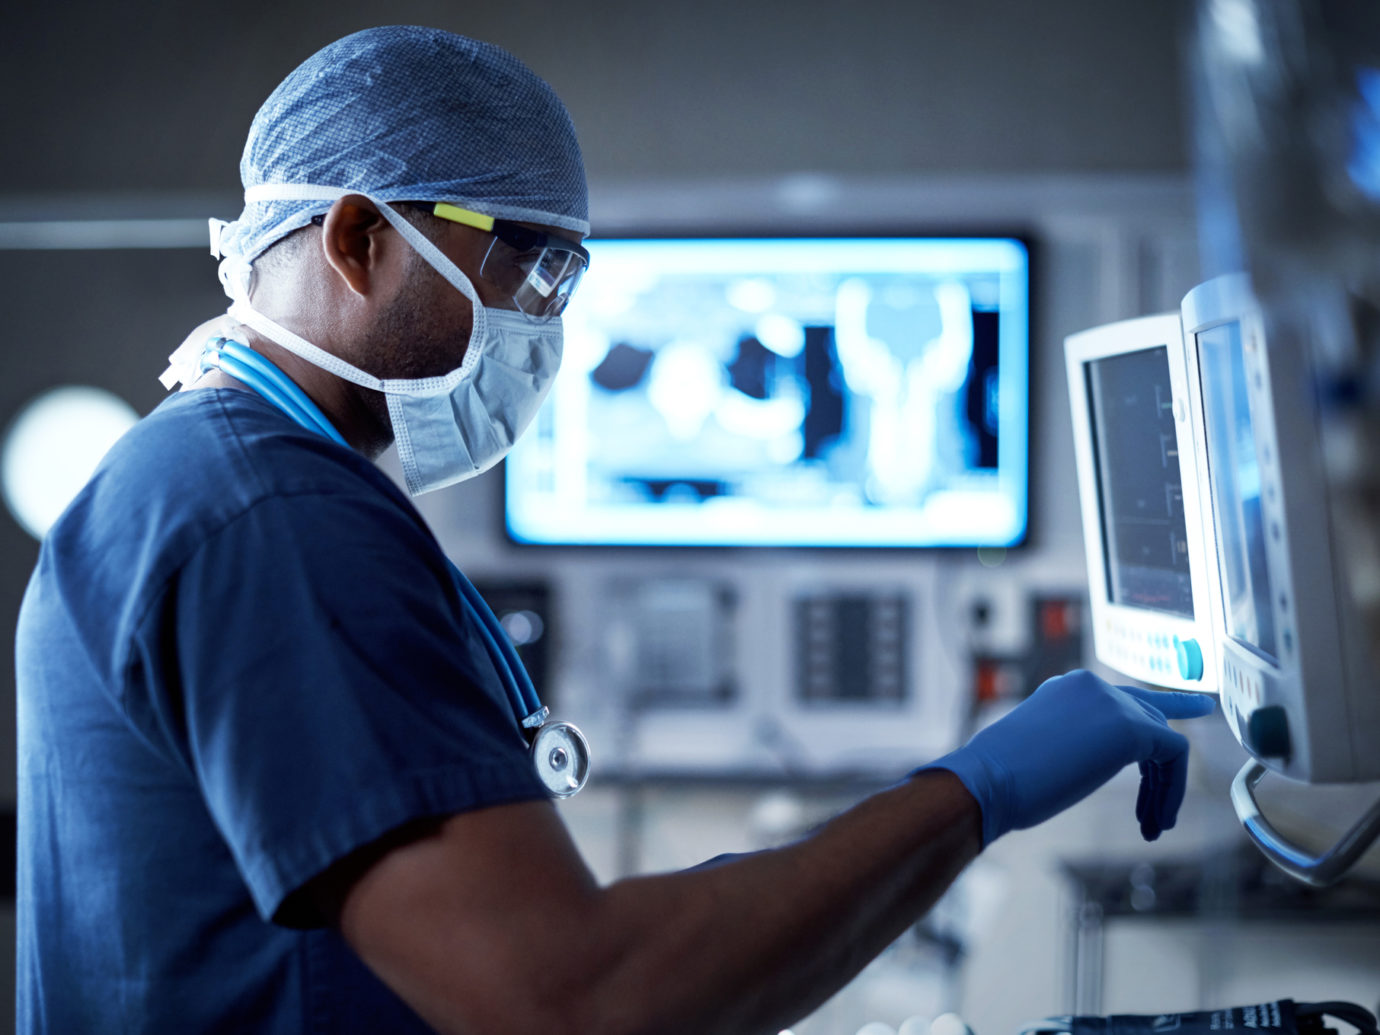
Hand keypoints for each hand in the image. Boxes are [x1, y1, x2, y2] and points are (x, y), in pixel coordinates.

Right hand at [920, 669, 1216, 846]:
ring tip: (1154, 826)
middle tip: (1160, 811)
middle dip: (1163, 767)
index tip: (1190, 714)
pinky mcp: (1131, 727)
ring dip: (1165, 788)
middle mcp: (1093, 686)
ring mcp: (1112, 702)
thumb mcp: (1044, 749)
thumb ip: (1074, 742)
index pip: (1122, 699)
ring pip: (1164, 740)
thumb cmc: (1003, 779)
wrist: (989, 779)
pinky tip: (1157, 820)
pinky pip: (1173, 755)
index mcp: (1067, 688)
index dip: (1156, 716)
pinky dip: (1172, 790)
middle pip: (1150, 718)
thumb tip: (1091, 760)